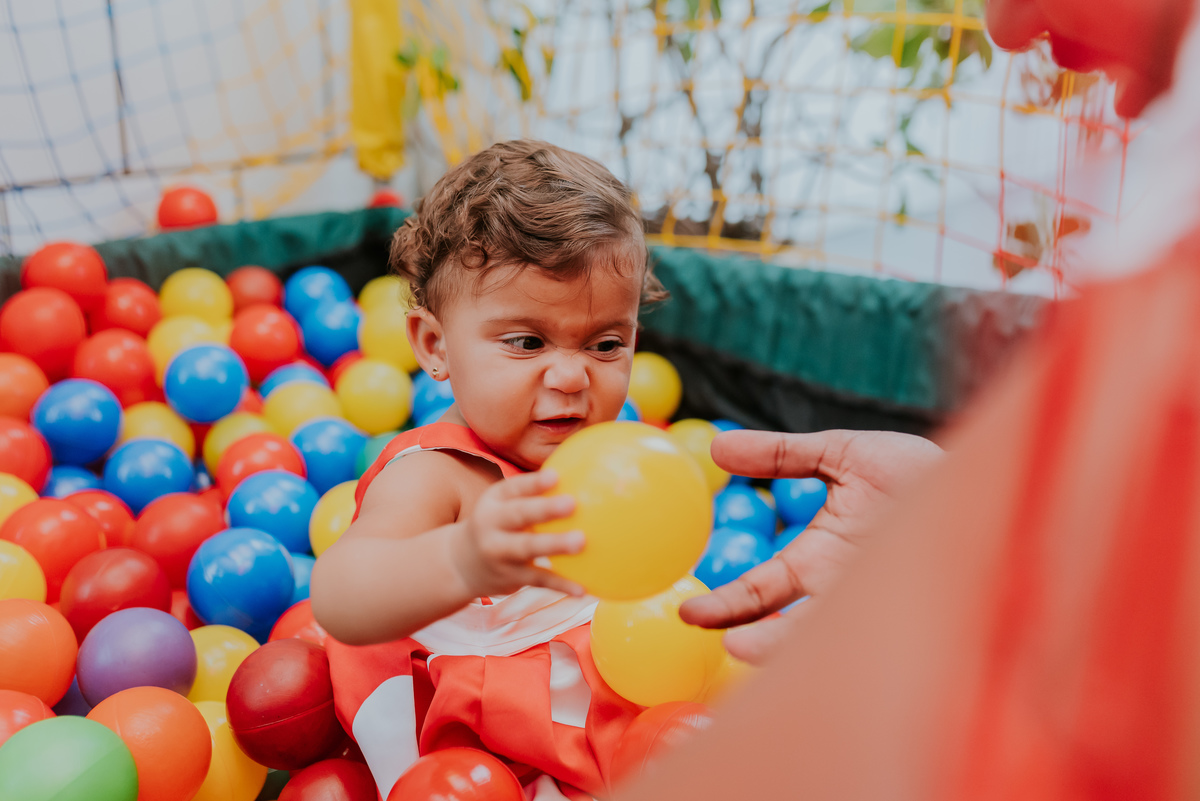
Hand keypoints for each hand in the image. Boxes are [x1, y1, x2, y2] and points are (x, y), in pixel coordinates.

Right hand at [451, 469, 586, 598]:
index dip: (534, 483)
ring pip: (528, 548)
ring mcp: (500, 553)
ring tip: (580, 541)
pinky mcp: (511, 577)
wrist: (460, 564)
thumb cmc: (497, 524)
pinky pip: (538, 580)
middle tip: (572, 503)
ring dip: (554, 545)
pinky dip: (560, 585)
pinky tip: (582, 589)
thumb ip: (531, 492)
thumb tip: (582, 475)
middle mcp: (492, 525)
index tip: (556, 476)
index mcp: (494, 502)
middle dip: (544, 509)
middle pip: (518, 515)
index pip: (513, 488)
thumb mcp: (501, 504)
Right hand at [680, 429, 942, 662]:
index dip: (725, 605)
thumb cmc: (914, 472)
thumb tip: (715, 446)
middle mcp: (840, 592)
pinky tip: (826, 650)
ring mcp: (875, 605)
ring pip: (826, 642)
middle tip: (715, 637)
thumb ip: (782, 454)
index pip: (761, 591)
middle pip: (784, 628)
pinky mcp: (913, 612)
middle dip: (749, 637)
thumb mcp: (840, 454)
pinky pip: (877, 639)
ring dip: (789, 649)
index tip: (687, 611)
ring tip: (749, 649)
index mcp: (817, 559)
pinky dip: (850, 651)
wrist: (984, 481)